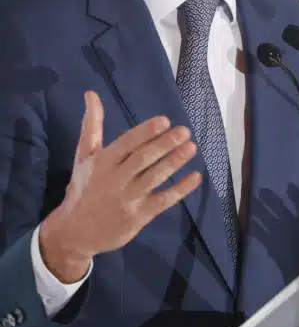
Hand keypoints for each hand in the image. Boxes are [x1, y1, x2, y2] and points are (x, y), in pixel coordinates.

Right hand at [40, 91, 201, 282]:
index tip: (164, 121)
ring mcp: (128, 198)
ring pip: (154, 178)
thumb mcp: (85, 155)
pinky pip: (163, 201)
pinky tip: (196, 177)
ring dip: (174, 162)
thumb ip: (92, 124)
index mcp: (103, 161)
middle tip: (184, 131)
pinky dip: (180, 189)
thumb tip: (91, 93)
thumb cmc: (83, 187)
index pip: (127, 143)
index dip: (145, 132)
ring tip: (192, 147)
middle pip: (142, 159)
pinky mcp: (138, 216)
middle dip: (164, 144)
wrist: (73, 233)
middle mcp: (115, 179)